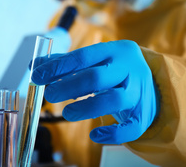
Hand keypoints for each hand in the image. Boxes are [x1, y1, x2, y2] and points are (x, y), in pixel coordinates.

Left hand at [32, 40, 158, 143]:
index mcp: (116, 50)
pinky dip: (113, 133)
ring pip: (114, 100)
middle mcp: (130, 68)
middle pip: (97, 77)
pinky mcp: (143, 115)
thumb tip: (34, 65)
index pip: (84, 56)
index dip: (59, 67)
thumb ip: (65, 62)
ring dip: (86, 108)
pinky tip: (95, 135)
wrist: (151, 83)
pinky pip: (130, 127)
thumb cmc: (114, 70)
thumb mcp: (96, 61)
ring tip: (66, 114)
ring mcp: (139, 92)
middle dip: (69, 87)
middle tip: (49, 95)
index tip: (38, 76)